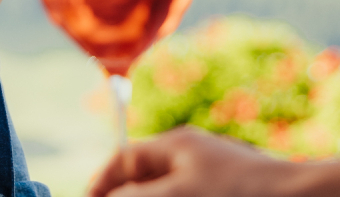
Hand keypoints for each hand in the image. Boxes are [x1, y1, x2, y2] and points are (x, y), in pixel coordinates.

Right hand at [90, 128, 298, 196]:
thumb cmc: (238, 192)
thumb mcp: (174, 195)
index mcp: (177, 146)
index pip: (125, 159)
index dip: (101, 184)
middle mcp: (194, 159)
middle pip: (145, 182)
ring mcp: (213, 179)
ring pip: (169, 192)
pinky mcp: (229, 192)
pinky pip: (192, 193)